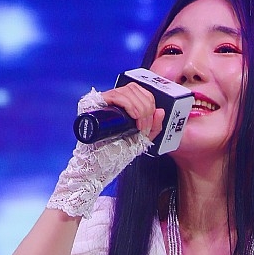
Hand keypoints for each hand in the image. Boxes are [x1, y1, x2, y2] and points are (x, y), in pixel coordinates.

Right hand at [47, 87, 161, 218]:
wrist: (100, 166)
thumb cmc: (116, 154)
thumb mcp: (141, 140)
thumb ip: (154, 128)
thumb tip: (161, 111)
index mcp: (122, 103)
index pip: (140, 91)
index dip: (150, 103)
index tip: (149, 124)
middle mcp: (111, 99)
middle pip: (135, 89)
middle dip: (146, 108)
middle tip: (145, 127)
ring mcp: (102, 100)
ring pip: (127, 91)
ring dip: (140, 109)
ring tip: (140, 127)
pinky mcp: (93, 103)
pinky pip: (116, 95)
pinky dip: (130, 106)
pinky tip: (134, 118)